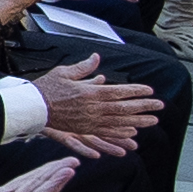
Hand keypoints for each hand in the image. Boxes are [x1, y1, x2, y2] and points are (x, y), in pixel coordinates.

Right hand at [34, 66, 162, 157]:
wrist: (32, 107)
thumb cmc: (46, 88)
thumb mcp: (64, 72)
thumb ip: (83, 67)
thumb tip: (96, 58)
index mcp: (91, 92)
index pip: (120, 92)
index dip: (137, 91)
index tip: (150, 91)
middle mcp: (94, 108)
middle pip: (124, 108)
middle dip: (144, 107)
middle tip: (159, 106)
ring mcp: (90, 121)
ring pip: (120, 122)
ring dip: (138, 122)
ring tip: (152, 121)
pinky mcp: (84, 129)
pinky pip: (107, 132)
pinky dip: (120, 132)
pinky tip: (131, 133)